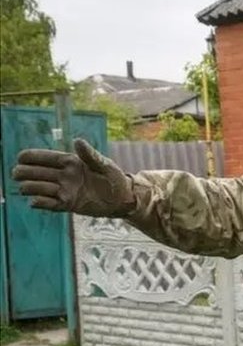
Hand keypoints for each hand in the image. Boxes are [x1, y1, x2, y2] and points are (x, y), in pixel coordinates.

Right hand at [12, 138, 134, 216]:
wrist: (122, 199)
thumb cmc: (114, 178)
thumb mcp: (104, 164)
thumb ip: (90, 155)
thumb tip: (77, 140)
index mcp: (69, 162)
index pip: (43, 157)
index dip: (30, 157)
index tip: (21, 158)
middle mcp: (62, 175)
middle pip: (34, 172)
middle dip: (23, 172)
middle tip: (18, 174)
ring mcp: (63, 190)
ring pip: (36, 188)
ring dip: (31, 187)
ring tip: (37, 189)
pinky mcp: (67, 204)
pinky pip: (48, 204)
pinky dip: (39, 202)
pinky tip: (36, 201)